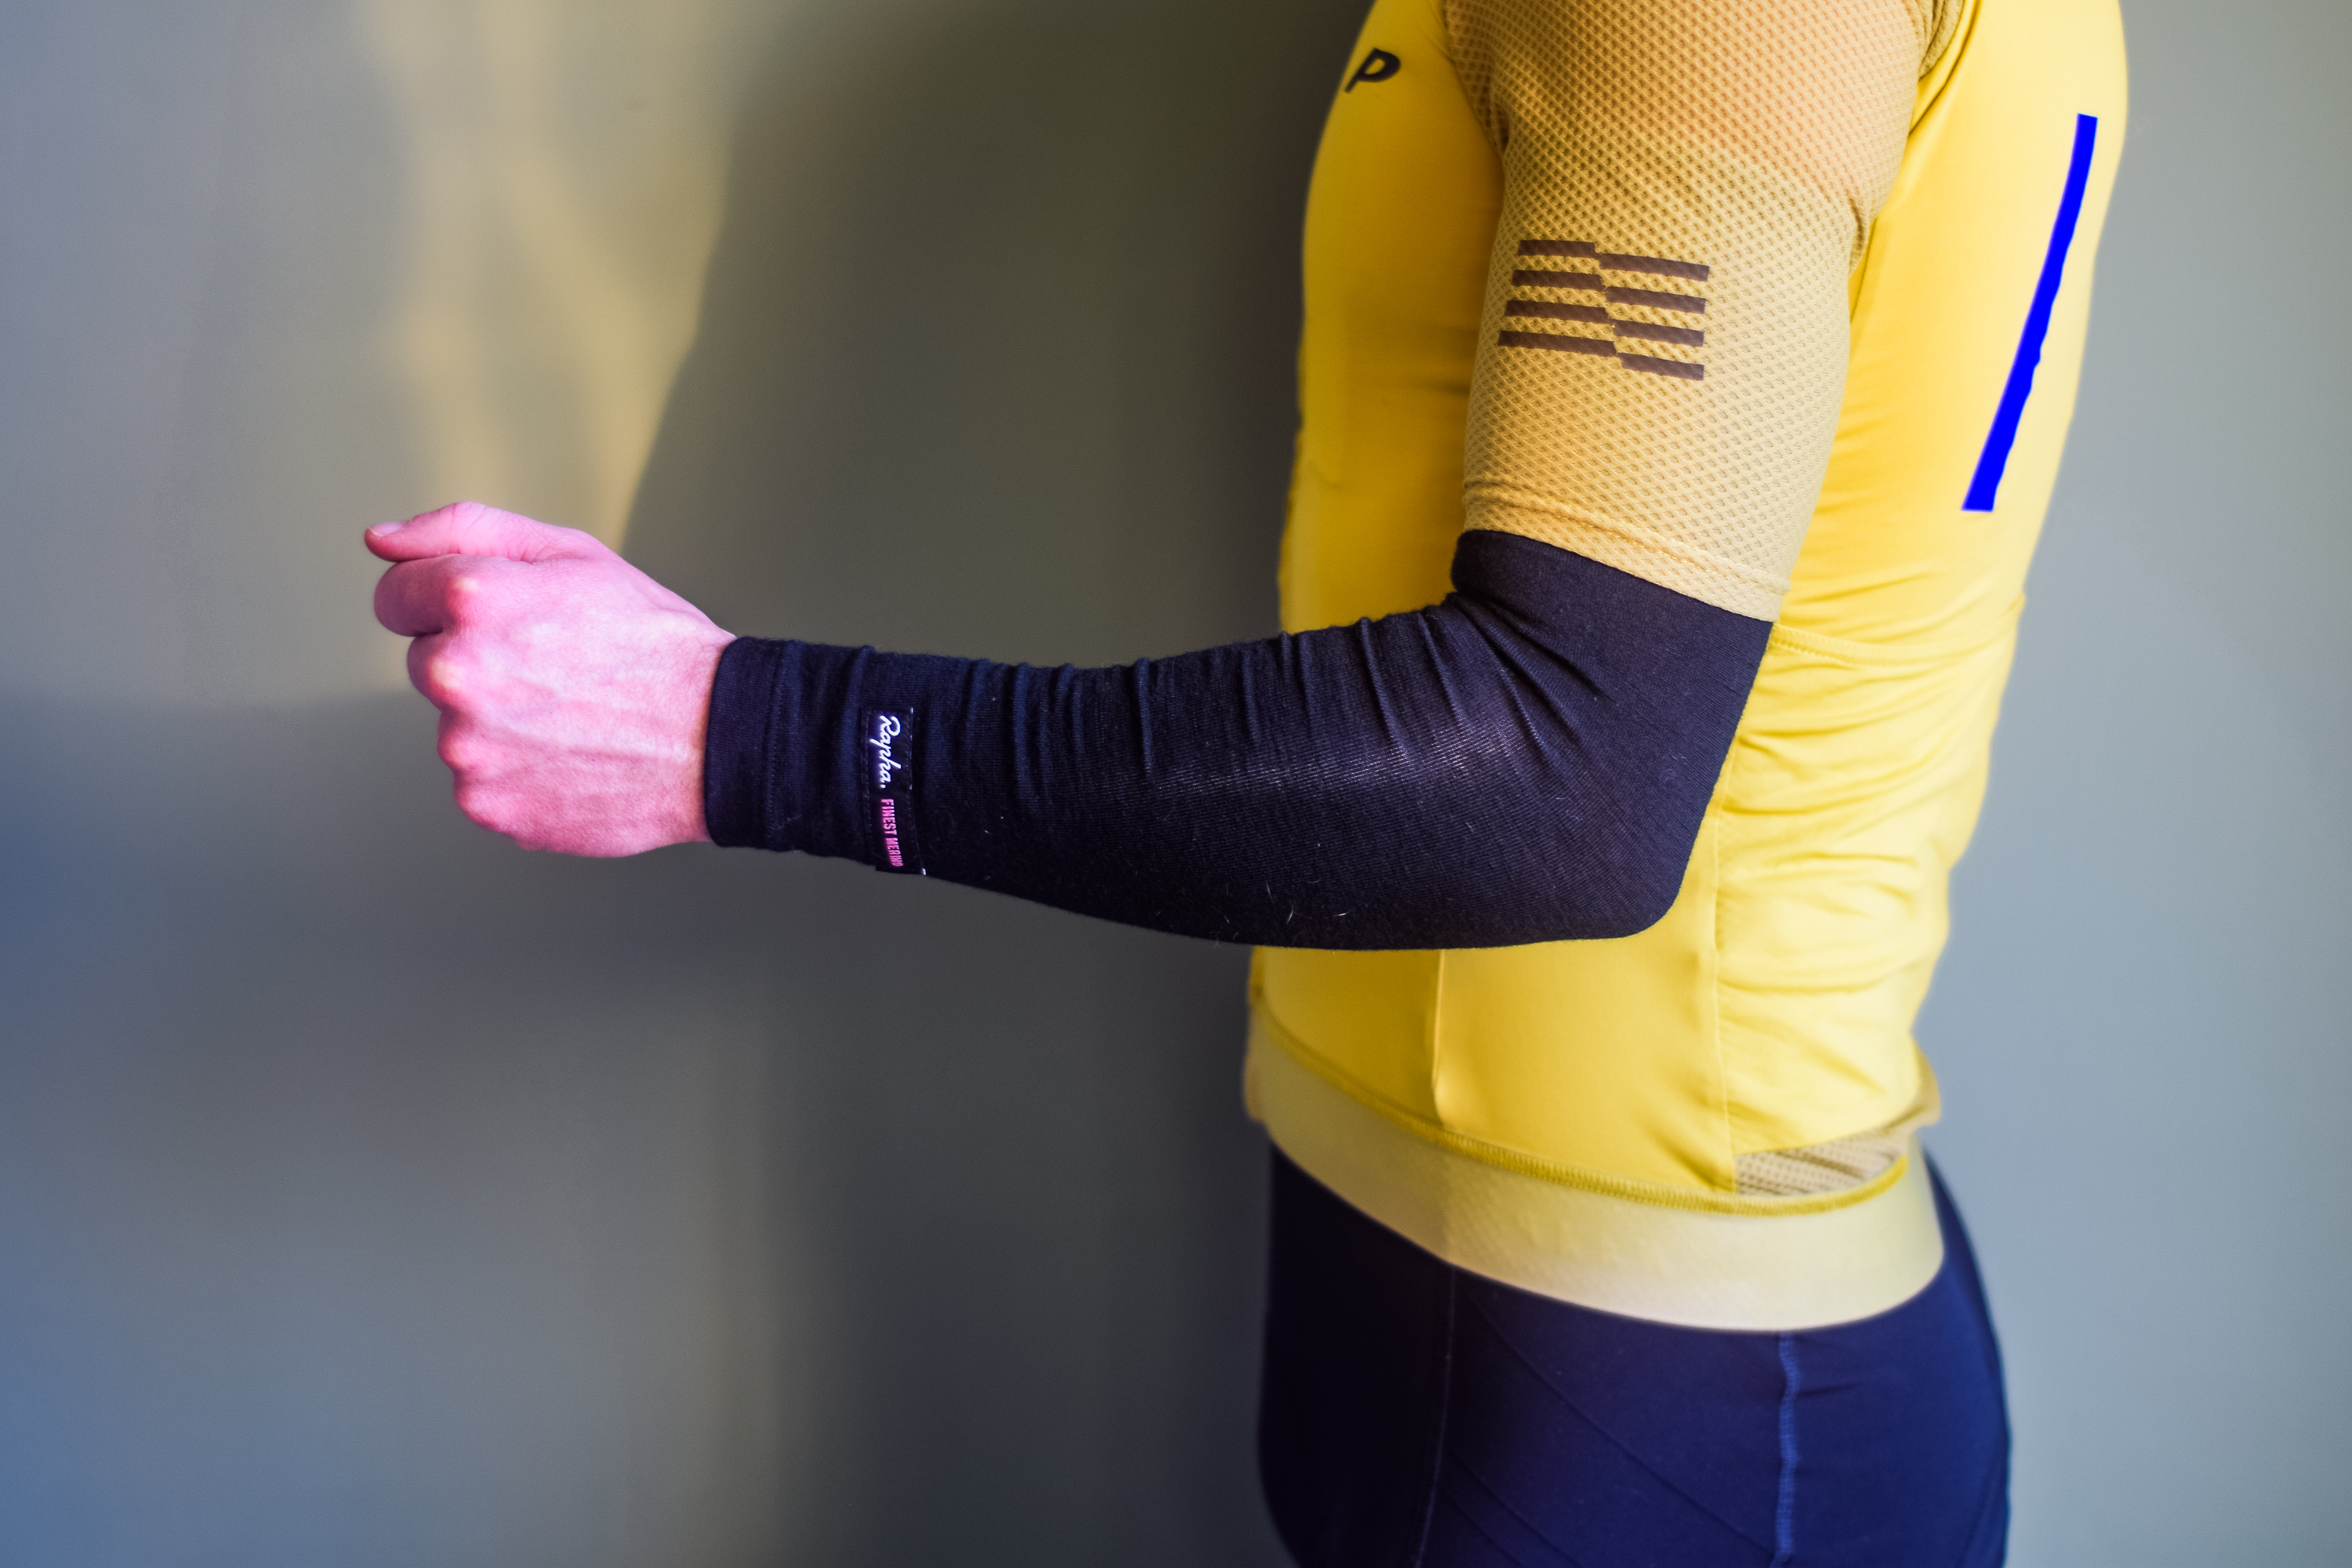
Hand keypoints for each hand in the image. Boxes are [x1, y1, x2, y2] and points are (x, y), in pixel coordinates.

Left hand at [368, 501, 736, 855]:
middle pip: (427, 664)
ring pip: (458, 727)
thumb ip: (462, 531)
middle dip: (478, 662)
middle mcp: (457, 673)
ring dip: (501, 722)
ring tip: (574, 717)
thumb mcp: (570, 553)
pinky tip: (573, 756)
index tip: (499, 620)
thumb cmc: (653, 643)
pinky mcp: (486, 803)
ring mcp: (467, 747)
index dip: (447, 602)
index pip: (395, 596)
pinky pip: (482, 780)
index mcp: (471, 599)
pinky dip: (519, 772)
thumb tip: (380, 543)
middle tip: (557, 669)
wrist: (718, 735)